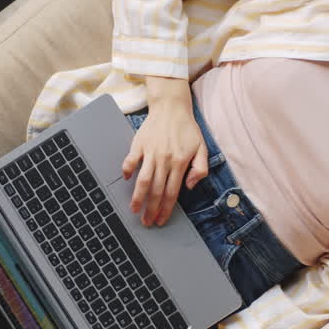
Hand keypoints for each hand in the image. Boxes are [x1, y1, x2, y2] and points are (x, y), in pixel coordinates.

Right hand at [122, 104, 208, 227]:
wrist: (171, 107)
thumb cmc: (187, 129)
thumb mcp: (202, 148)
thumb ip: (200, 169)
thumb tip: (188, 186)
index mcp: (180, 162)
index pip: (172, 192)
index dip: (166, 209)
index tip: (161, 220)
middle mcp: (165, 159)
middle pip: (157, 191)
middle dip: (151, 209)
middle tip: (147, 222)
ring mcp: (151, 152)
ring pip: (143, 180)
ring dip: (138, 197)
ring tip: (134, 209)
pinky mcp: (139, 144)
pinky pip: (130, 160)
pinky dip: (127, 171)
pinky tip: (127, 180)